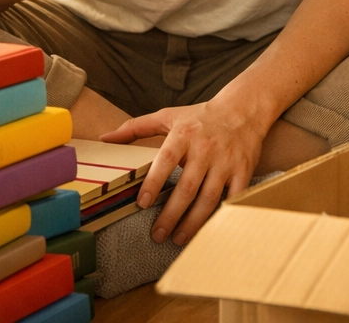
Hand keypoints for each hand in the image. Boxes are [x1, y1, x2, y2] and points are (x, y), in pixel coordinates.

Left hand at [100, 98, 266, 244]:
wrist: (243, 109)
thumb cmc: (200, 117)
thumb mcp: (168, 116)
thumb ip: (135, 128)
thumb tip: (104, 138)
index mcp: (184, 134)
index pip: (166, 160)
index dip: (154, 183)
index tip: (141, 203)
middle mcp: (206, 147)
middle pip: (187, 186)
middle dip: (171, 214)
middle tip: (157, 234)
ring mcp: (226, 160)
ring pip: (209, 197)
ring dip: (193, 222)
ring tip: (178, 238)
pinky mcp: (243, 170)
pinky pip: (233, 197)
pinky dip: (222, 216)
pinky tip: (209, 230)